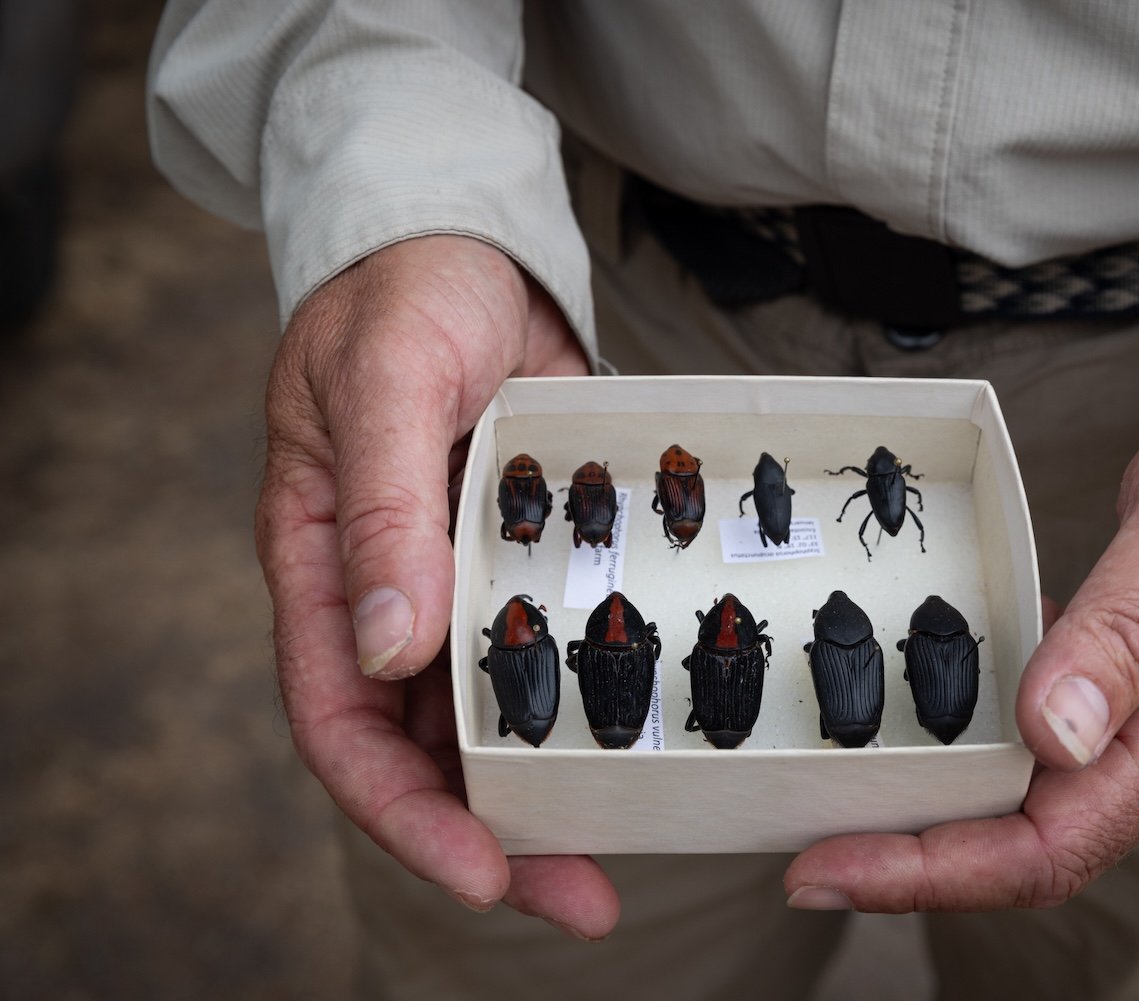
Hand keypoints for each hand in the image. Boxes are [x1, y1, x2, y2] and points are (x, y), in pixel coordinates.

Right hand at [256, 235, 616, 937]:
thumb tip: (391, 646)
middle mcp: (393, 596)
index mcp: (325, 570)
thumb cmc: (401, 298)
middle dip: (497, 834)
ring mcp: (466, 583)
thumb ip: (382, 507)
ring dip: (554, 783)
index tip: (483, 874)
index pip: (342, 728)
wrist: (467, 249)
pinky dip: (597, 694)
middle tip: (584, 898)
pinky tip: (654, 731)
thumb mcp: (386, 384)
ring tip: (627, 843)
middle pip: (427, 751)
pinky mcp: (533, 561)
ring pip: (497, 716)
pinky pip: (559, 645)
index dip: (404, 816)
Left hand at [784, 352, 1138, 910]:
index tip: (837, 868)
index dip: (938, 870)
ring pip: (1023, 790)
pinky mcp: (1115, 669)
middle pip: (1024, 836)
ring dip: (931, 805)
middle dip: (913, 856)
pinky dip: (963, 733)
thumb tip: (1052, 733)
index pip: (1053, 842)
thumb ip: (1128, 627)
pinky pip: (1031, 726)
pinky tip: (907, 714)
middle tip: (806, 848)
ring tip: (836, 799)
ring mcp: (1138, 706)